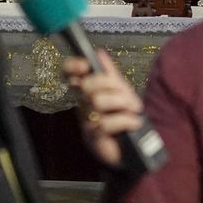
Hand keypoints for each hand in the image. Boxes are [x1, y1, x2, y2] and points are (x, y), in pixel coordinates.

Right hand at [63, 50, 142, 169]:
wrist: (130, 149)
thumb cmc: (122, 118)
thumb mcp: (120, 92)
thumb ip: (110, 74)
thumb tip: (99, 53)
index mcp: (87, 91)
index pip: (68, 74)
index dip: (72, 66)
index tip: (84, 64)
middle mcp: (83, 104)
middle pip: (89, 84)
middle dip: (114, 87)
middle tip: (130, 98)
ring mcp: (86, 121)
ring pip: (98, 101)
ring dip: (122, 103)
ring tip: (134, 111)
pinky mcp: (94, 137)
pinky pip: (106, 122)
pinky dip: (126, 120)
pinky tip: (134, 123)